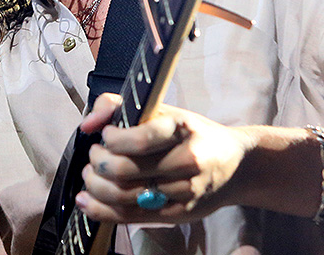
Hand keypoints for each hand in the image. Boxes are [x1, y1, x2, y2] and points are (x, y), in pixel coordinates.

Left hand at [76, 95, 251, 223]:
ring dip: (96, 187)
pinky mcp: (177, 215)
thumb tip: (88, 124)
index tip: (105, 135)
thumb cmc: (192, 134)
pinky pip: (132, 217)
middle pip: (126, 171)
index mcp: (182, 129)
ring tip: (90, 175)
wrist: (236, 165)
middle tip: (94, 156)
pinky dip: (102, 211)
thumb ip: (119, 106)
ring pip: (126, 197)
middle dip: (98, 164)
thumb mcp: (164, 110)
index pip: (138, 139)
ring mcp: (184, 192)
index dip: (111, 138)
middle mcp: (186, 162)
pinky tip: (86, 201)